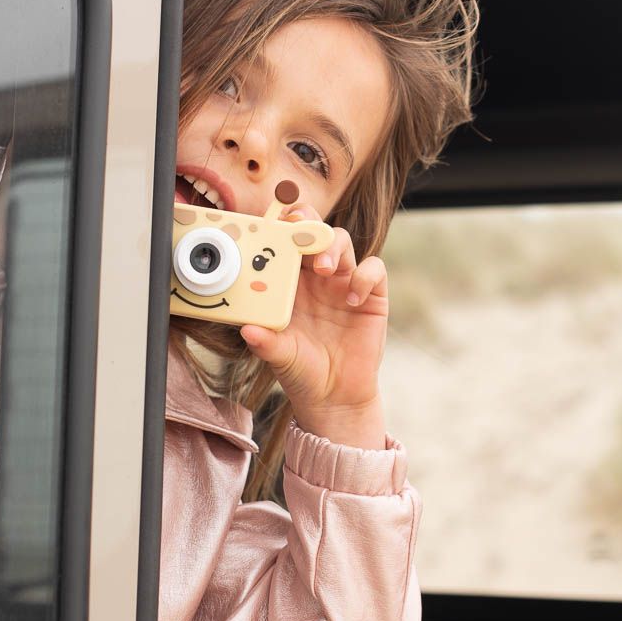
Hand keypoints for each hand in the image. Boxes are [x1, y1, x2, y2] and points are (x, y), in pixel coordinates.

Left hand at [239, 204, 387, 447]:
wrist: (334, 397)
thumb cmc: (301, 371)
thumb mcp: (279, 356)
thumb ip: (266, 342)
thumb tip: (247, 330)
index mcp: (289, 283)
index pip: (284, 243)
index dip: (280, 227)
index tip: (271, 223)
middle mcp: (317, 277)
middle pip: (315, 231)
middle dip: (307, 223)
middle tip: (299, 230)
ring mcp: (345, 283)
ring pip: (343, 242)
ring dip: (332, 247)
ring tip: (323, 269)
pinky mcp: (372, 296)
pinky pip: (374, 269)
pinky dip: (364, 276)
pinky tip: (352, 298)